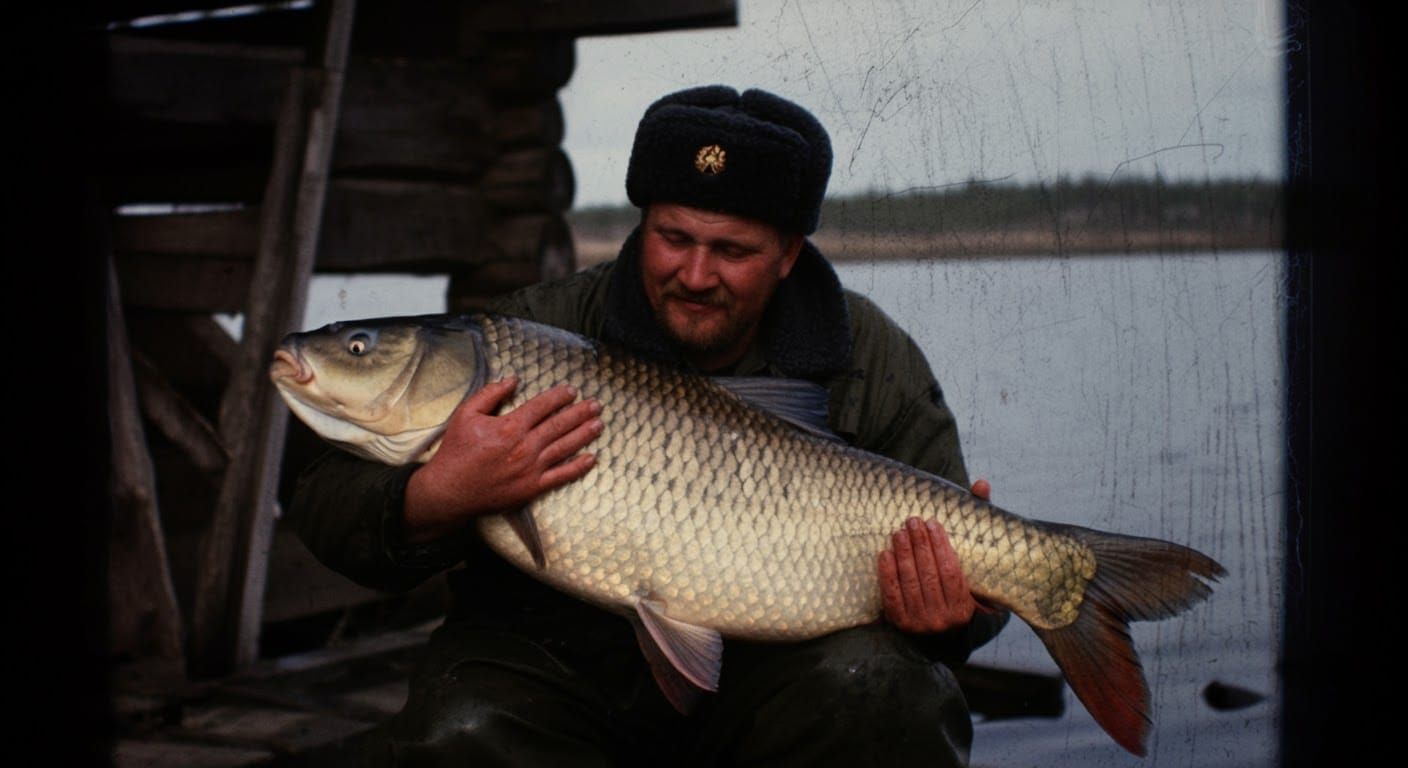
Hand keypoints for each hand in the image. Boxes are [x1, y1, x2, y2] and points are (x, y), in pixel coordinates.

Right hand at [402, 378, 602, 542]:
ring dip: (584, 434)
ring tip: (599, 424)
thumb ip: (490, 394)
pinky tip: (592, 459)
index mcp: (510, 427)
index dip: (559, 397)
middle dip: (580, 412)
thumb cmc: (457, 452)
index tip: (571, 390)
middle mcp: (526, 446)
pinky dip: (578, 467)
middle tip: (596, 404)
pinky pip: (561, 476)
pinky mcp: (533, 488)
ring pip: (565, 447)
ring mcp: (532, 468)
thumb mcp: (466, 414)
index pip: (542, 406)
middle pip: (559, 425)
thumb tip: (512, 380)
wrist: (450, 490)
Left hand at [877, 478, 990, 633]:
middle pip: (929, 575)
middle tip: (911, 521)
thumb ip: (978, 524)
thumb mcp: (973, 567)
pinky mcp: (900, 624)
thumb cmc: (957, 587)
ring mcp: (921, 623)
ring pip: (910, 583)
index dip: (940, 546)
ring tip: (899, 532)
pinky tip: (885, 553)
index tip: (931, 523)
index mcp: (965, 607)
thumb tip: (981, 484)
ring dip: (903, 555)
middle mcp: (944, 618)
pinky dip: (888, 574)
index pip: (952, 572)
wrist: (939, 634)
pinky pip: (892, 596)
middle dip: (919, 546)